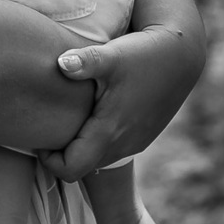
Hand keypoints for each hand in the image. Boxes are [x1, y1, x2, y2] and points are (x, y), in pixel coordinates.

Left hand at [37, 23, 204, 181]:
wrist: (183, 55)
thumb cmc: (145, 54)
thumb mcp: (113, 55)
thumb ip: (85, 61)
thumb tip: (60, 63)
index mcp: (110, 131)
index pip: (70, 169)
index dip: (50, 160)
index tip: (40, 138)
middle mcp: (124, 144)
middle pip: (82, 167)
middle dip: (62, 154)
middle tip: (49, 127)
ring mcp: (135, 142)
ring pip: (98, 159)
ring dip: (80, 147)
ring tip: (68, 120)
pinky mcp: (143, 136)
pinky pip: (112, 150)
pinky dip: (97, 141)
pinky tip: (92, 114)